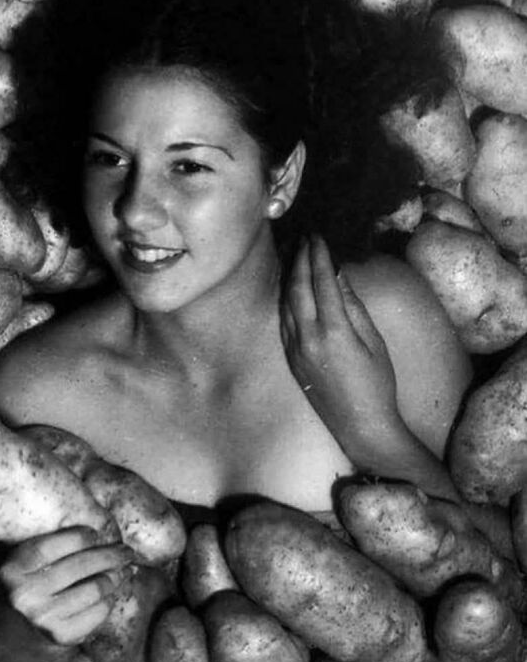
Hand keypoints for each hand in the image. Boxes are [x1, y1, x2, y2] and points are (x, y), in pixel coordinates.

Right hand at [0, 527, 133, 644]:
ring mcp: (43, 617)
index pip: (52, 545)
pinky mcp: (60, 635)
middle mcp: (25, 594)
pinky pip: (98, 611)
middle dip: (110, 555)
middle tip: (126, 551)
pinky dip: (109, 599)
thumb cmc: (29, 586)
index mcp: (13, 569)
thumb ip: (51, 546)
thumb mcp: (26, 563)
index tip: (96, 533)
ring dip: (116, 576)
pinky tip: (111, 593)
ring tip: (125, 570)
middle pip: (80, 565)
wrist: (16, 634)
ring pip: (95, 588)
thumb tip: (101, 532)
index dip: (80, 537)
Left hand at [280, 234, 399, 445]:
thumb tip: (339, 276)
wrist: (360, 425)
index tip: (319, 236)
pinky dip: (285, 298)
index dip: (319, 256)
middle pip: (298, 287)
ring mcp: (295, 349)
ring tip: (293, 253)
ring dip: (289, 275)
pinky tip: (290, 286)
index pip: (322, 282)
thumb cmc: (376, 384)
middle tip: (305, 238)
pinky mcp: (290, 358)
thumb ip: (354, 307)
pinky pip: (283, 320)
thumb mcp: (374, 342)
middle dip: (300, 259)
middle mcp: (308, 338)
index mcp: (334, 332)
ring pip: (286, 302)